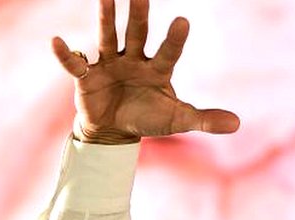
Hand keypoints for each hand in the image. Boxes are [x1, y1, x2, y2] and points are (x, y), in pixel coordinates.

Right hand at [52, 0, 239, 143]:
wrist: (115, 130)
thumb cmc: (149, 118)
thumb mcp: (178, 121)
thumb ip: (205, 119)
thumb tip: (237, 124)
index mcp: (157, 69)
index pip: (168, 52)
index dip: (175, 39)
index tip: (183, 21)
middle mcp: (133, 59)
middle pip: (137, 34)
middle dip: (138, 14)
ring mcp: (109, 64)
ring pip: (107, 37)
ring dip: (106, 17)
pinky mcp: (86, 76)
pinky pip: (74, 63)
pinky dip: (65, 54)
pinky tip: (57, 41)